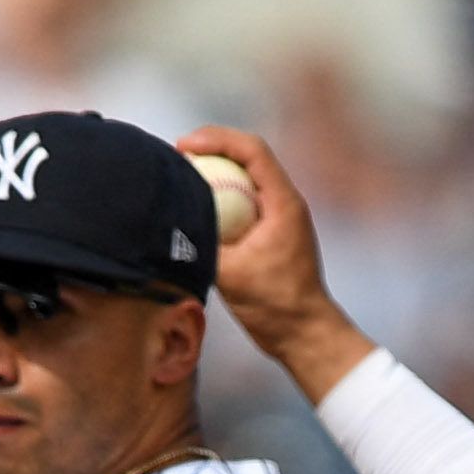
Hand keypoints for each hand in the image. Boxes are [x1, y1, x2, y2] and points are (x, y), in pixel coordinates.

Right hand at [176, 126, 375, 405]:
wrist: (304, 335)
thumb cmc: (276, 307)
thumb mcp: (231, 274)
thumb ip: (201, 243)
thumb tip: (169, 222)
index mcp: (283, 203)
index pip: (251, 150)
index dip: (216, 138)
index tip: (185, 145)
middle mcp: (285, 203)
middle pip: (248, 157)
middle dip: (212, 148)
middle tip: (177, 155)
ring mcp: (280, 217)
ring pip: (246, 178)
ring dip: (216, 171)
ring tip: (183, 174)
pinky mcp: (272, 233)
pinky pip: (244, 201)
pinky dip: (220, 197)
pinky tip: (197, 208)